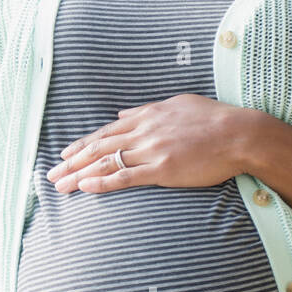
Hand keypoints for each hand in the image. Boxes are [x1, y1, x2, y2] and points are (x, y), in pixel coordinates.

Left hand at [46, 94, 255, 192]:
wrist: (240, 133)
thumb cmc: (214, 119)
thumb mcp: (177, 104)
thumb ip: (146, 109)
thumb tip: (122, 113)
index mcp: (146, 115)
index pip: (106, 131)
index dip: (83, 144)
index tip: (65, 154)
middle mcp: (143, 131)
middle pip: (98, 147)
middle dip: (71, 162)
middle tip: (51, 174)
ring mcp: (151, 150)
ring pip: (106, 162)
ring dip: (79, 174)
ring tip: (60, 186)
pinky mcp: (162, 169)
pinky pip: (125, 176)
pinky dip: (102, 182)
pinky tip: (86, 187)